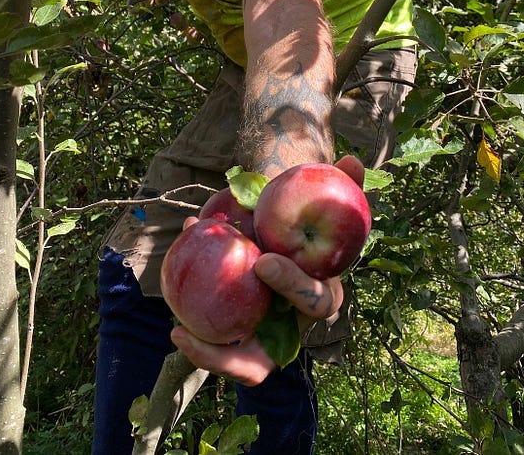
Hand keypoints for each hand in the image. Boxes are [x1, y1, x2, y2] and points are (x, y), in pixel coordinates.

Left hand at [169, 155, 363, 385]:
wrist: (286, 243)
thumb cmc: (302, 224)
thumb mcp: (320, 205)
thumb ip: (341, 185)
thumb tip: (352, 159)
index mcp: (323, 297)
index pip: (316, 302)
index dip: (293, 285)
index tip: (263, 261)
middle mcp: (295, 329)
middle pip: (269, 360)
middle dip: (235, 358)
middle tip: (199, 328)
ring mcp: (267, 341)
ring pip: (241, 366)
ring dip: (208, 357)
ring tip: (179, 332)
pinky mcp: (243, 341)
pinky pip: (219, 344)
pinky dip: (197, 335)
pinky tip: (171, 311)